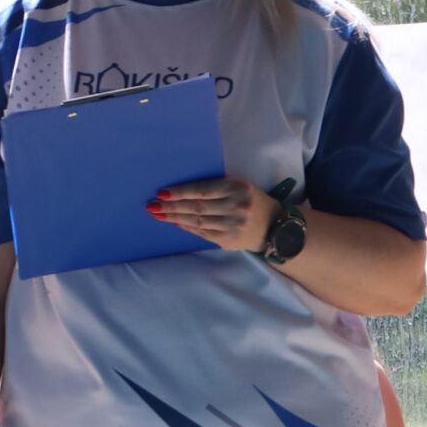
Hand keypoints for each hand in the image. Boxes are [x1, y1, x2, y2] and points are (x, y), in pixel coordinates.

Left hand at [149, 176, 277, 251]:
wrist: (275, 226)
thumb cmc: (250, 200)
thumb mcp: (238, 185)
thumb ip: (215, 186)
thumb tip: (180, 192)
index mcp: (237, 188)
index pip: (202, 191)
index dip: (180, 193)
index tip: (161, 193)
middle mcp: (236, 207)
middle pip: (196, 208)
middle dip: (171, 207)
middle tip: (152, 206)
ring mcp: (233, 226)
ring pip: (197, 222)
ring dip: (174, 218)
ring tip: (158, 214)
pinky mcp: (229, 240)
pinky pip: (202, 233)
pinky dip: (187, 227)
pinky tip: (175, 223)